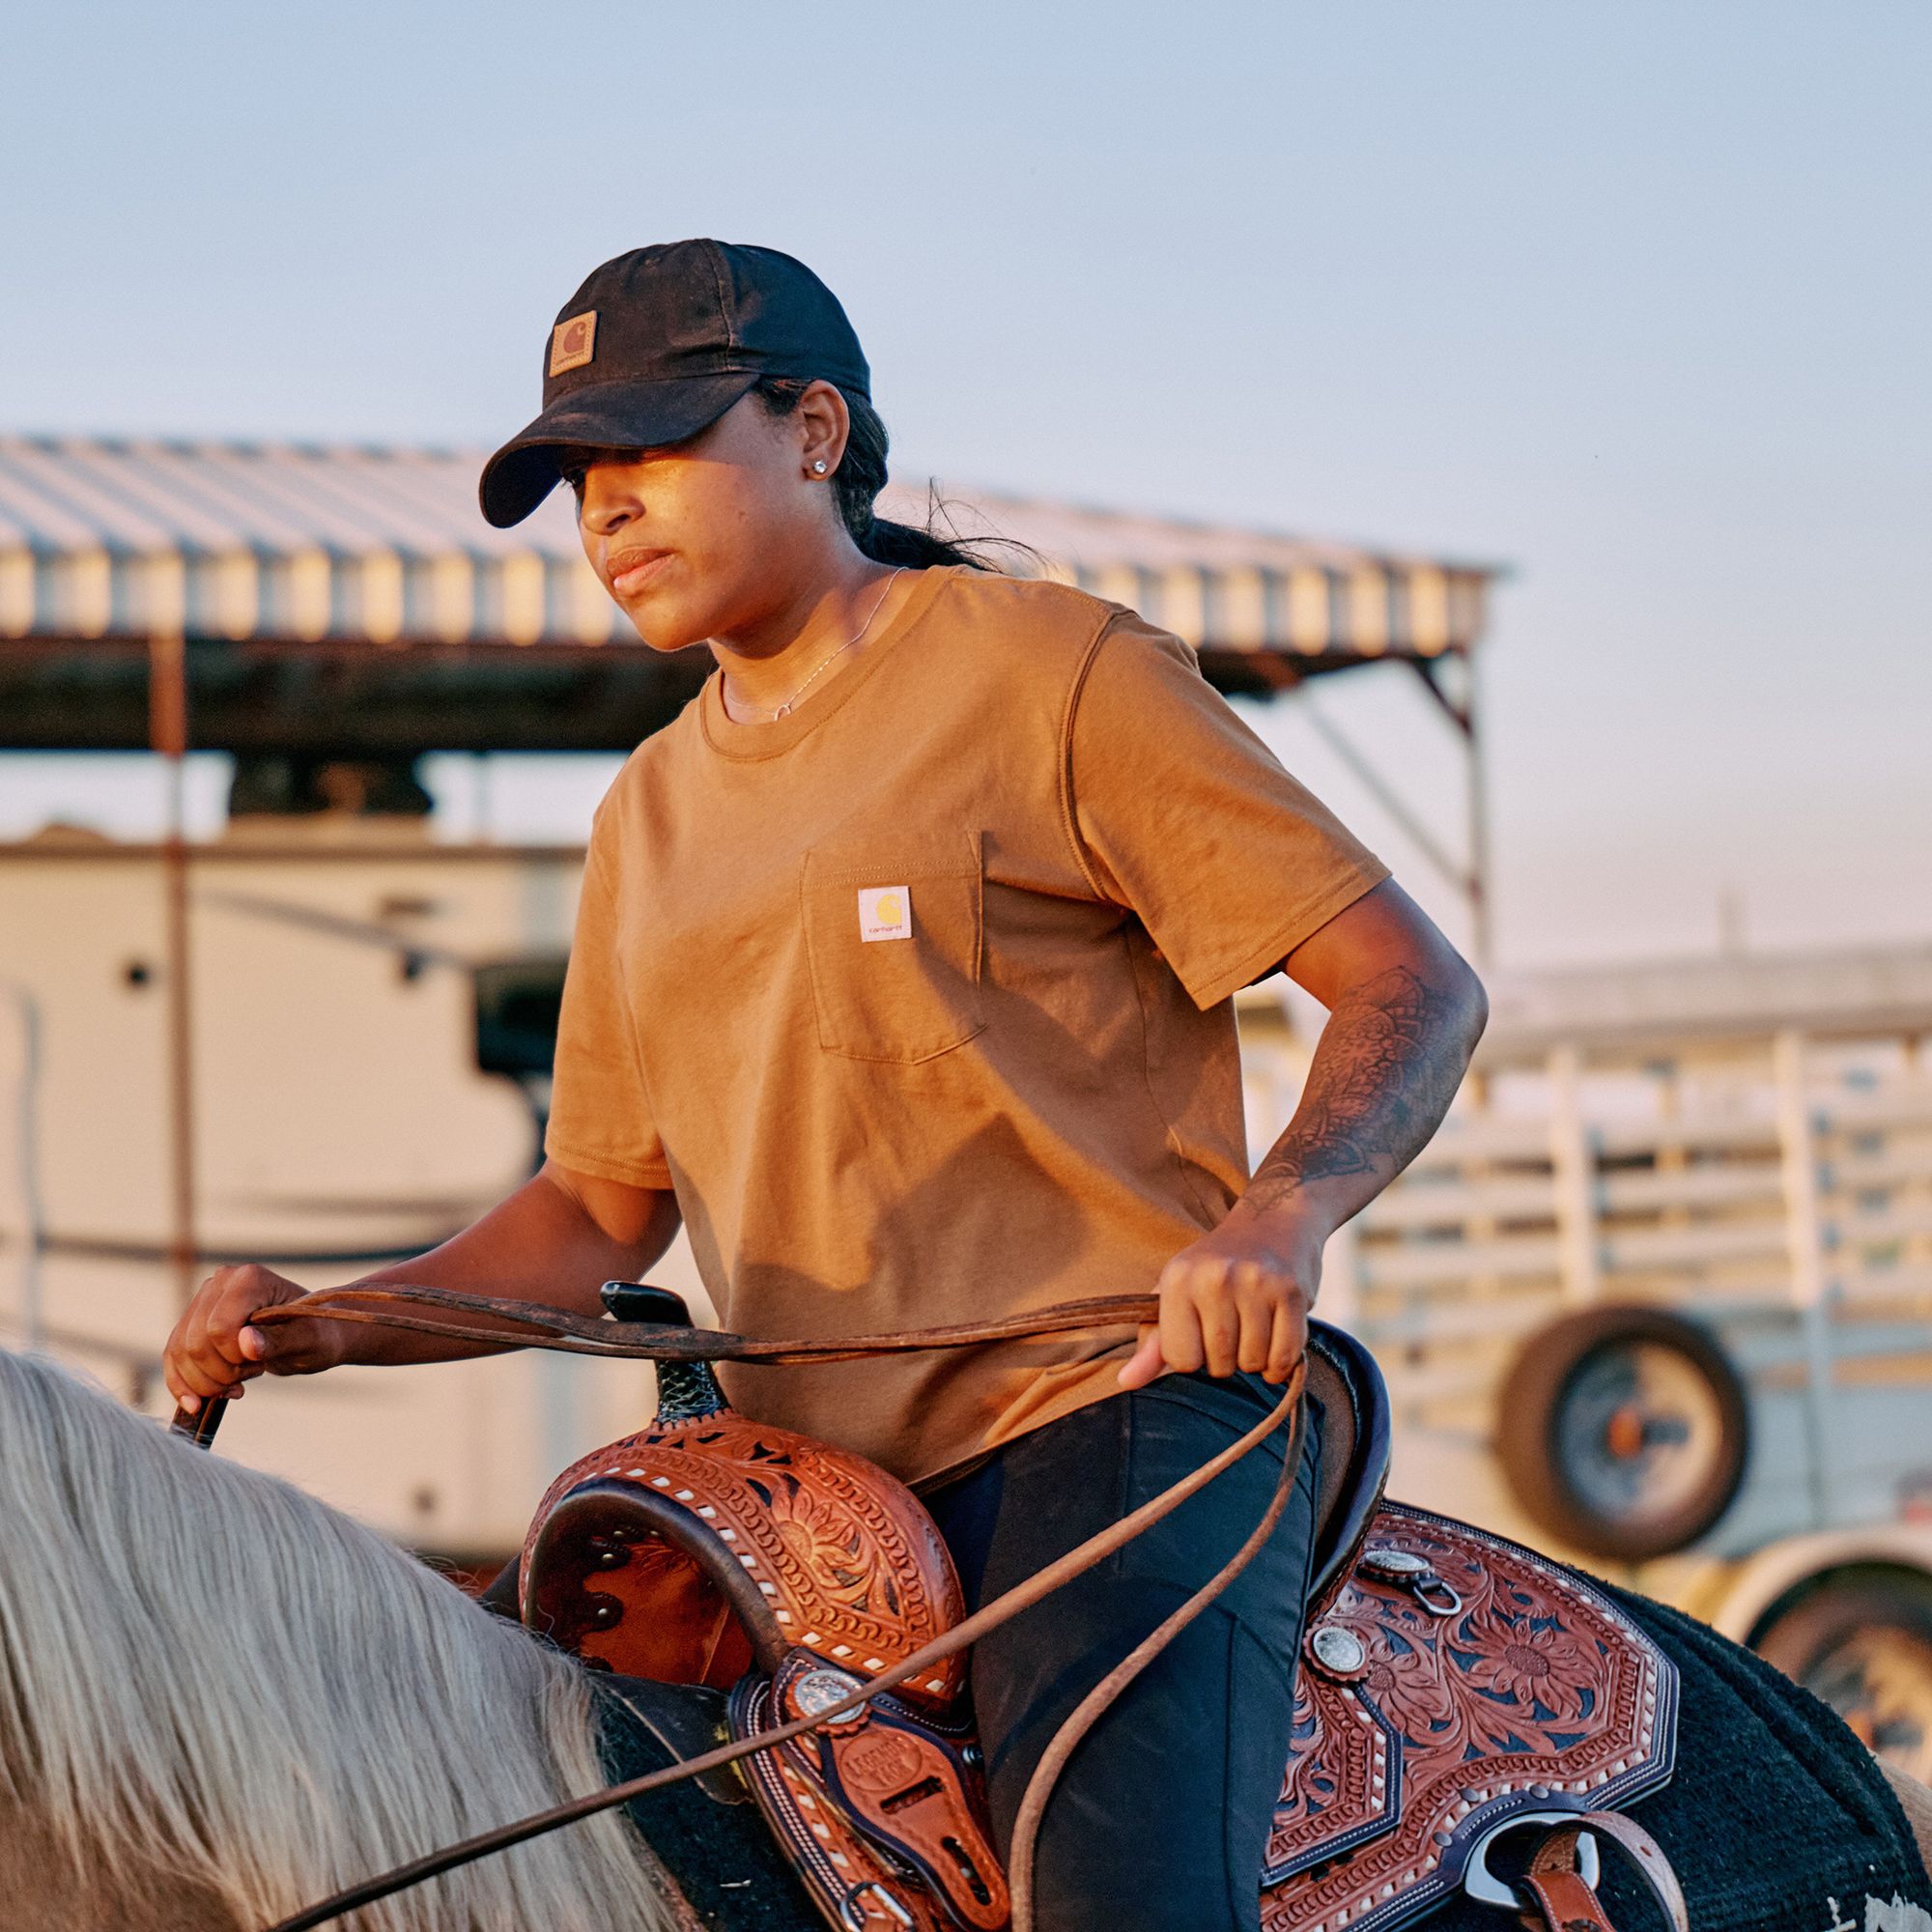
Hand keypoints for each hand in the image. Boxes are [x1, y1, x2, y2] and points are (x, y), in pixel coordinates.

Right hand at [162, 1263, 346, 1414]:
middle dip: (221, 1373)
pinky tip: (199, 1403)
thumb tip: (246, 1341)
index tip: (260, 1363)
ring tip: (237, 1382)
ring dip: (206, 1382)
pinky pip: (173, 1357)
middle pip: (195, 1343)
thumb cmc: (315, 1335)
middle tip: (252, 1373)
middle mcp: (220, 1282)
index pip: (219, 1328)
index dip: (234, 1357)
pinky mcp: (193, 1321)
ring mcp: (203, 1300)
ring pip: (180, 1353)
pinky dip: (183, 1385)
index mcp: (249, 1279)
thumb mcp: (307, 1341)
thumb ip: (276, 1341)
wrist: (310, 1335)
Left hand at [1117, 1207, 1323, 1390]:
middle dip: (1225, 1361)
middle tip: (1232, 1327)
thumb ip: (1152, 1342)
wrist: (1273, 1221)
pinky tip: (1275, 1338)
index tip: (1200, 1334)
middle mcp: (1214, 1278)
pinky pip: (1286, 1357)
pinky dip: (1281, 1363)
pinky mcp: (1291, 1292)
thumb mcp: (1176, 1293)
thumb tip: (1126, 1382)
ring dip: (1255, 1360)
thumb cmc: (1216, 1266)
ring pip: (1253, 1363)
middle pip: (1218, 1365)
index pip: (1180, 1359)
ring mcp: (1256, 1283)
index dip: (1193, 1358)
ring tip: (1253, 1327)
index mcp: (1178, 1279)